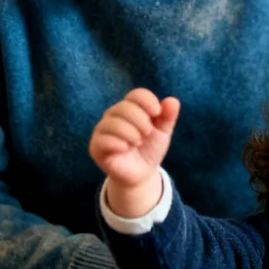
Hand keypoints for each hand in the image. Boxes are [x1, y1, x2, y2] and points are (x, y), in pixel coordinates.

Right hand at [90, 89, 179, 216]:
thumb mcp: (162, 132)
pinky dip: (118, 144)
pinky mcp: (96, 147)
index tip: (157, 113)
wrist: (141, 173)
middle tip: (147, 133)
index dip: (148, 101)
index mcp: (129, 107)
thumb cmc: (150, 148)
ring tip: (138, 143)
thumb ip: (168, 116)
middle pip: (124, 107)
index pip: (136, 95)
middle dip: (141, 120)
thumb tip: (172, 100)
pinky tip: (126, 149)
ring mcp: (102, 130)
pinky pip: (103, 140)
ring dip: (130, 133)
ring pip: (113, 123)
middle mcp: (113, 115)